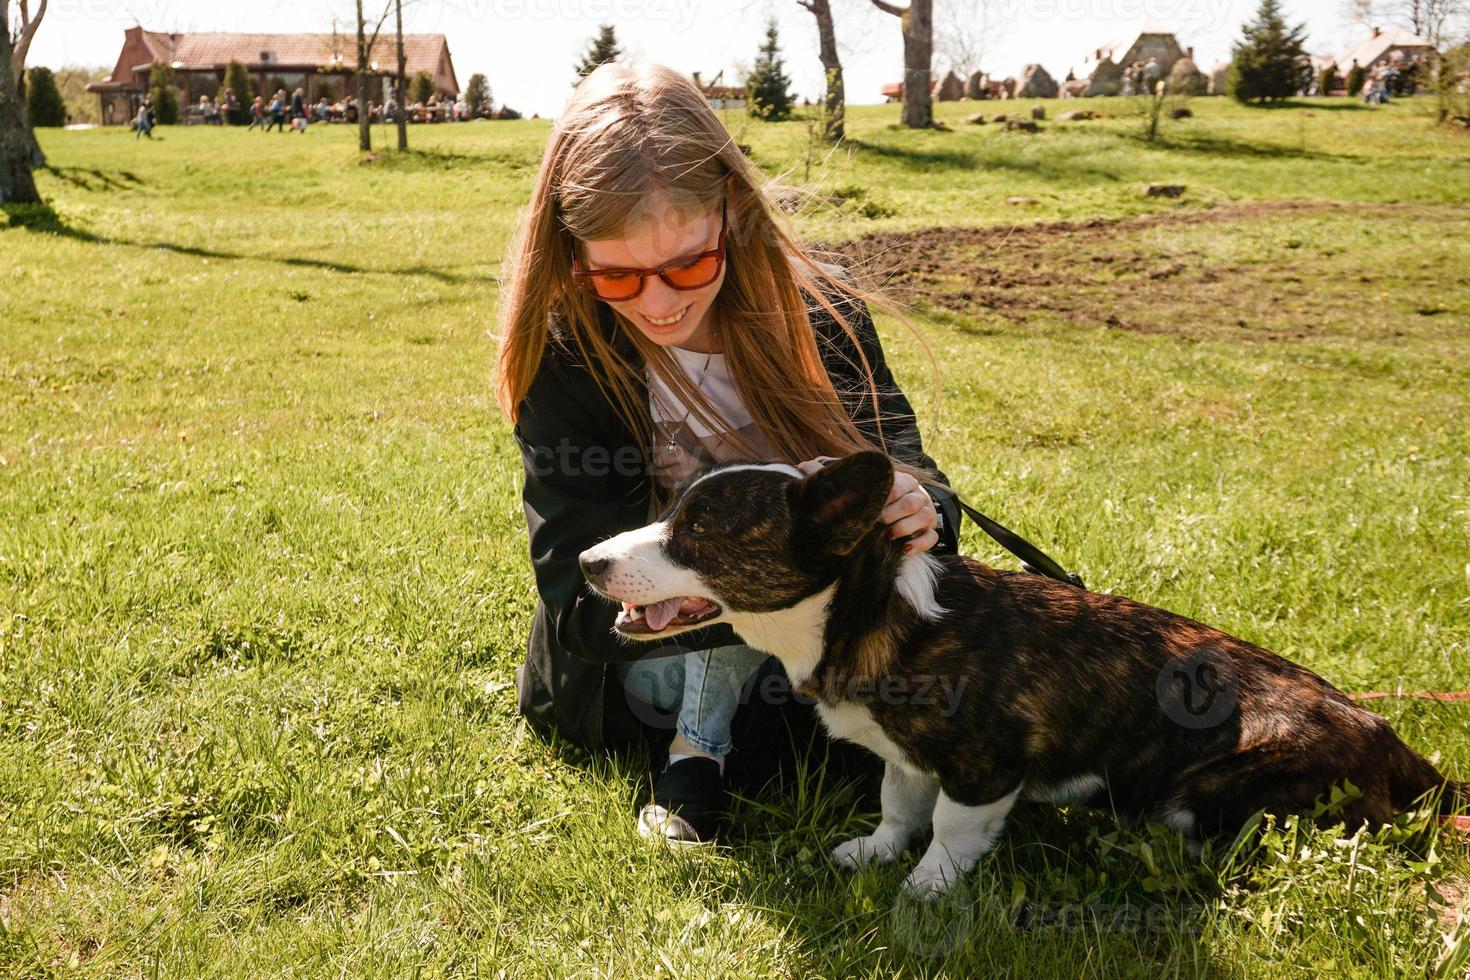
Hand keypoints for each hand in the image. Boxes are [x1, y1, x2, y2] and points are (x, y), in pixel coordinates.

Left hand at [795, 457, 938, 554]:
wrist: (893, 514)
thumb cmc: (868, 499)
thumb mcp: (852, 487)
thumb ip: (832, 477)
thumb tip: (802, 466)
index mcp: (900, 480)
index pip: (898, 483)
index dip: (887, 494)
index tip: (871, 507)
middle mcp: (916, 494)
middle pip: (913, 501)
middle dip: (895, 513)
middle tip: (877, 522)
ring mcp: (925, 513)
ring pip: (925, 518)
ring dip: (906, 528)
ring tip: (888, 536)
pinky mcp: (929, 532)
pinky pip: (932, 538)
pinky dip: (920, 544)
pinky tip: (904, 549)